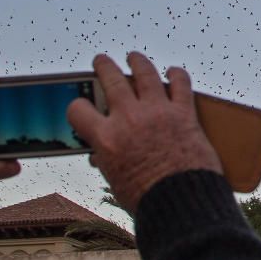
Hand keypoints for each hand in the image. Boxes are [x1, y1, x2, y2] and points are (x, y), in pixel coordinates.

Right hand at [68, 52, 222, 214]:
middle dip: (104, 66)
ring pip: (144, 72)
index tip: (81, 106)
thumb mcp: (116, 182)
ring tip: (134, 57)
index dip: (77, 107)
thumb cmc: (148, 199)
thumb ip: (108, 162)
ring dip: (138, 61)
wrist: (182, 202)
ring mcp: (157, 112)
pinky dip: (177, 75)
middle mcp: (129, 119)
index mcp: (106, 138)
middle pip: (111, 79)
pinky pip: (180, 84)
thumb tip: (101, 156)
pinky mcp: (183, 112)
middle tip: (102, 60)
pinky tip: (173, 72)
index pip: (78, 109)